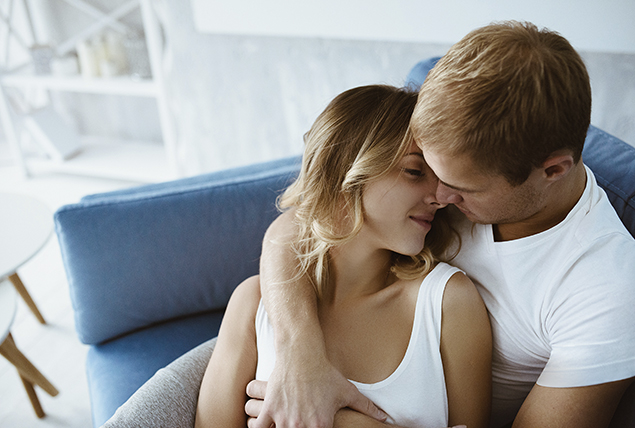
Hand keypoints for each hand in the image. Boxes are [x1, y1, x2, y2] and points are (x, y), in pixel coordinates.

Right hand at [245, 356, 386, 427]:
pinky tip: (264, 425)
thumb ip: (367, 407)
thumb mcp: (348, 390)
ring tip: (283, 426)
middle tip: (299, 425)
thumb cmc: (325, 372)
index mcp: (320, 426)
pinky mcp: (269, 409)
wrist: (302, 354)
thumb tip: (385, 417)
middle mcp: (300, 426)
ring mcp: (283, 419)